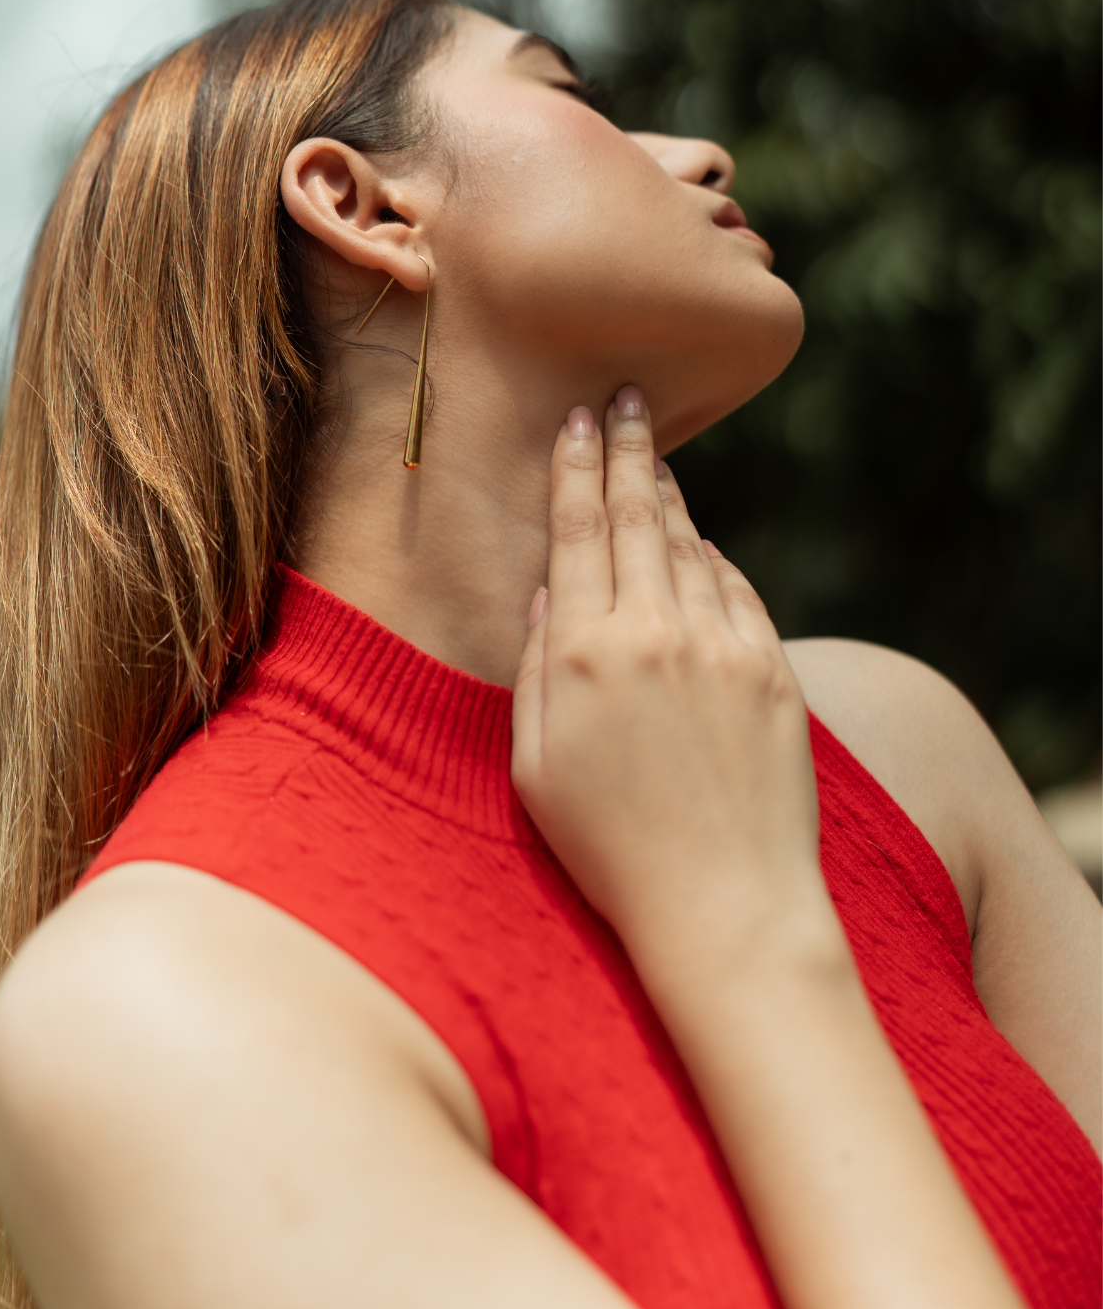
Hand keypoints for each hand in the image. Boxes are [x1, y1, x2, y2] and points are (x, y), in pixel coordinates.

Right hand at [511, 386, 840, 1002]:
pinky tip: (700, 544)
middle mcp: (655, 634)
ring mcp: (723, 649)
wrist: (727, 908)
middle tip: (626, 400)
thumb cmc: (610, 851)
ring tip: (655, 459)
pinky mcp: (774, 672)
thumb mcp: (535, 766)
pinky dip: (714, 558)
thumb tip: (551, 592)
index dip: (576, 468)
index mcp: (584, 654)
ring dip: (670, 496)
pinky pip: (738, 591)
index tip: (578, 420)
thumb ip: (535, 668)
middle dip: (629, 449)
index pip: (578, 532)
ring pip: (691, 546)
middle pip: (639, 516)